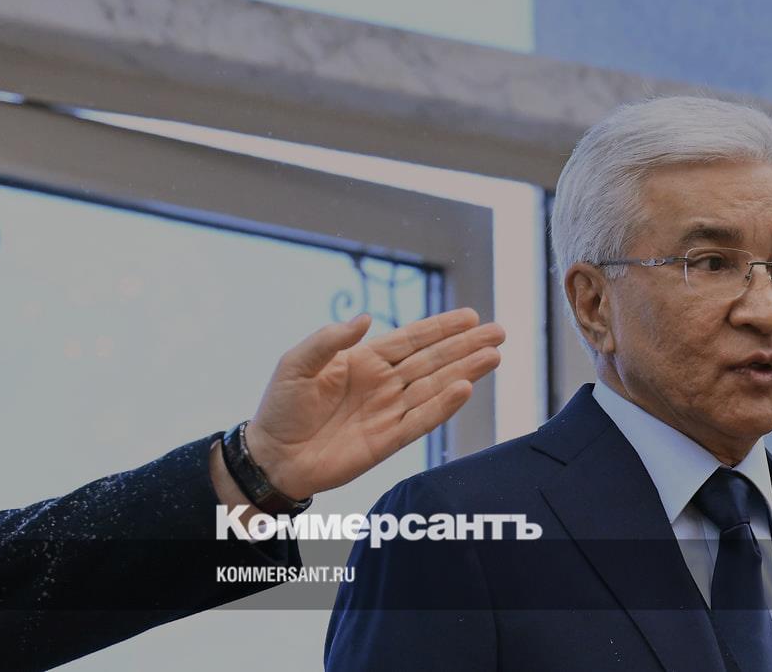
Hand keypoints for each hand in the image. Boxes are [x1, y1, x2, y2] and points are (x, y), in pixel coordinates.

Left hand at [237, 308, 503, 501]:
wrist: (272, 457)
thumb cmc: (281, 407)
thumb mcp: (297, 363)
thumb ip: (329, 340)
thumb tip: (364, 319)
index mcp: (364, 360)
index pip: (411, 339)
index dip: (441, 327)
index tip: (470, 315)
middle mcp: (384, 383)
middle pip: (433, 360)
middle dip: (466, 345)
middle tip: (498, 332)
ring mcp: (389, 411)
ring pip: (435, 387)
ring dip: (465, 371)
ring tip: (493, 356)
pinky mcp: (389, 440)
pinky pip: (422, 420)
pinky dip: (444, 405)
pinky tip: (466, 388)